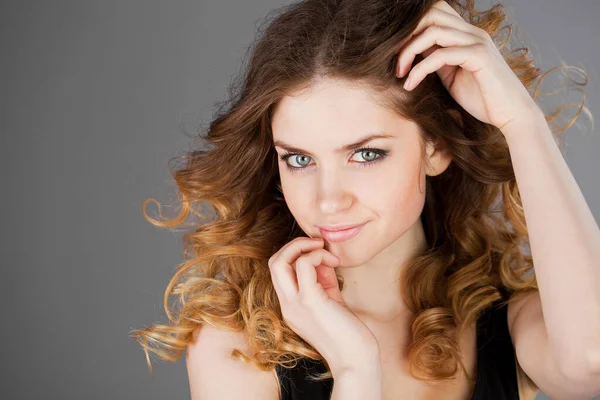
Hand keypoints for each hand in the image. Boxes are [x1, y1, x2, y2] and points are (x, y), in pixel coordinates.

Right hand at [268, 237, 379, 376]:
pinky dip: (317, 255)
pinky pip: (304, 265)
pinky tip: (334, 261)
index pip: (279, 271)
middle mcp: (287, 305)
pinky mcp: (310, 301)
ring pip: (280, 261)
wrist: (356, 361)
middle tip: (318, 244)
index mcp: (290, 306)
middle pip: (273, 263)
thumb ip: (323, 278)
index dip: (295, 254)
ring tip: (326, 251)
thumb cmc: (348, 334)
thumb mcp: (332, 299)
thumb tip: (322, 256)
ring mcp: (295, 304)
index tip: (320, 254)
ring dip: (304, 247)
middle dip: (294, 245)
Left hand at [395, 1, 542, 134]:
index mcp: (466, 34)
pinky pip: (440, 55)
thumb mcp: (451, 74)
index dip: (411, 27)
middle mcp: (472, 32)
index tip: (396, 52)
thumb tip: (413, 52)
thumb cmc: (482, 98)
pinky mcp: (479, 57)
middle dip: (406, 35)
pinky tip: (410, 85)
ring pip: (432, 31)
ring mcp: (477, 42)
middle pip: (431, 13)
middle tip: (395, 60)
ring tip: (400, 74)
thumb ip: (436, 58)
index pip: (435, 12)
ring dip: (408, 52)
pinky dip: (419, 70)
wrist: (511, 115)